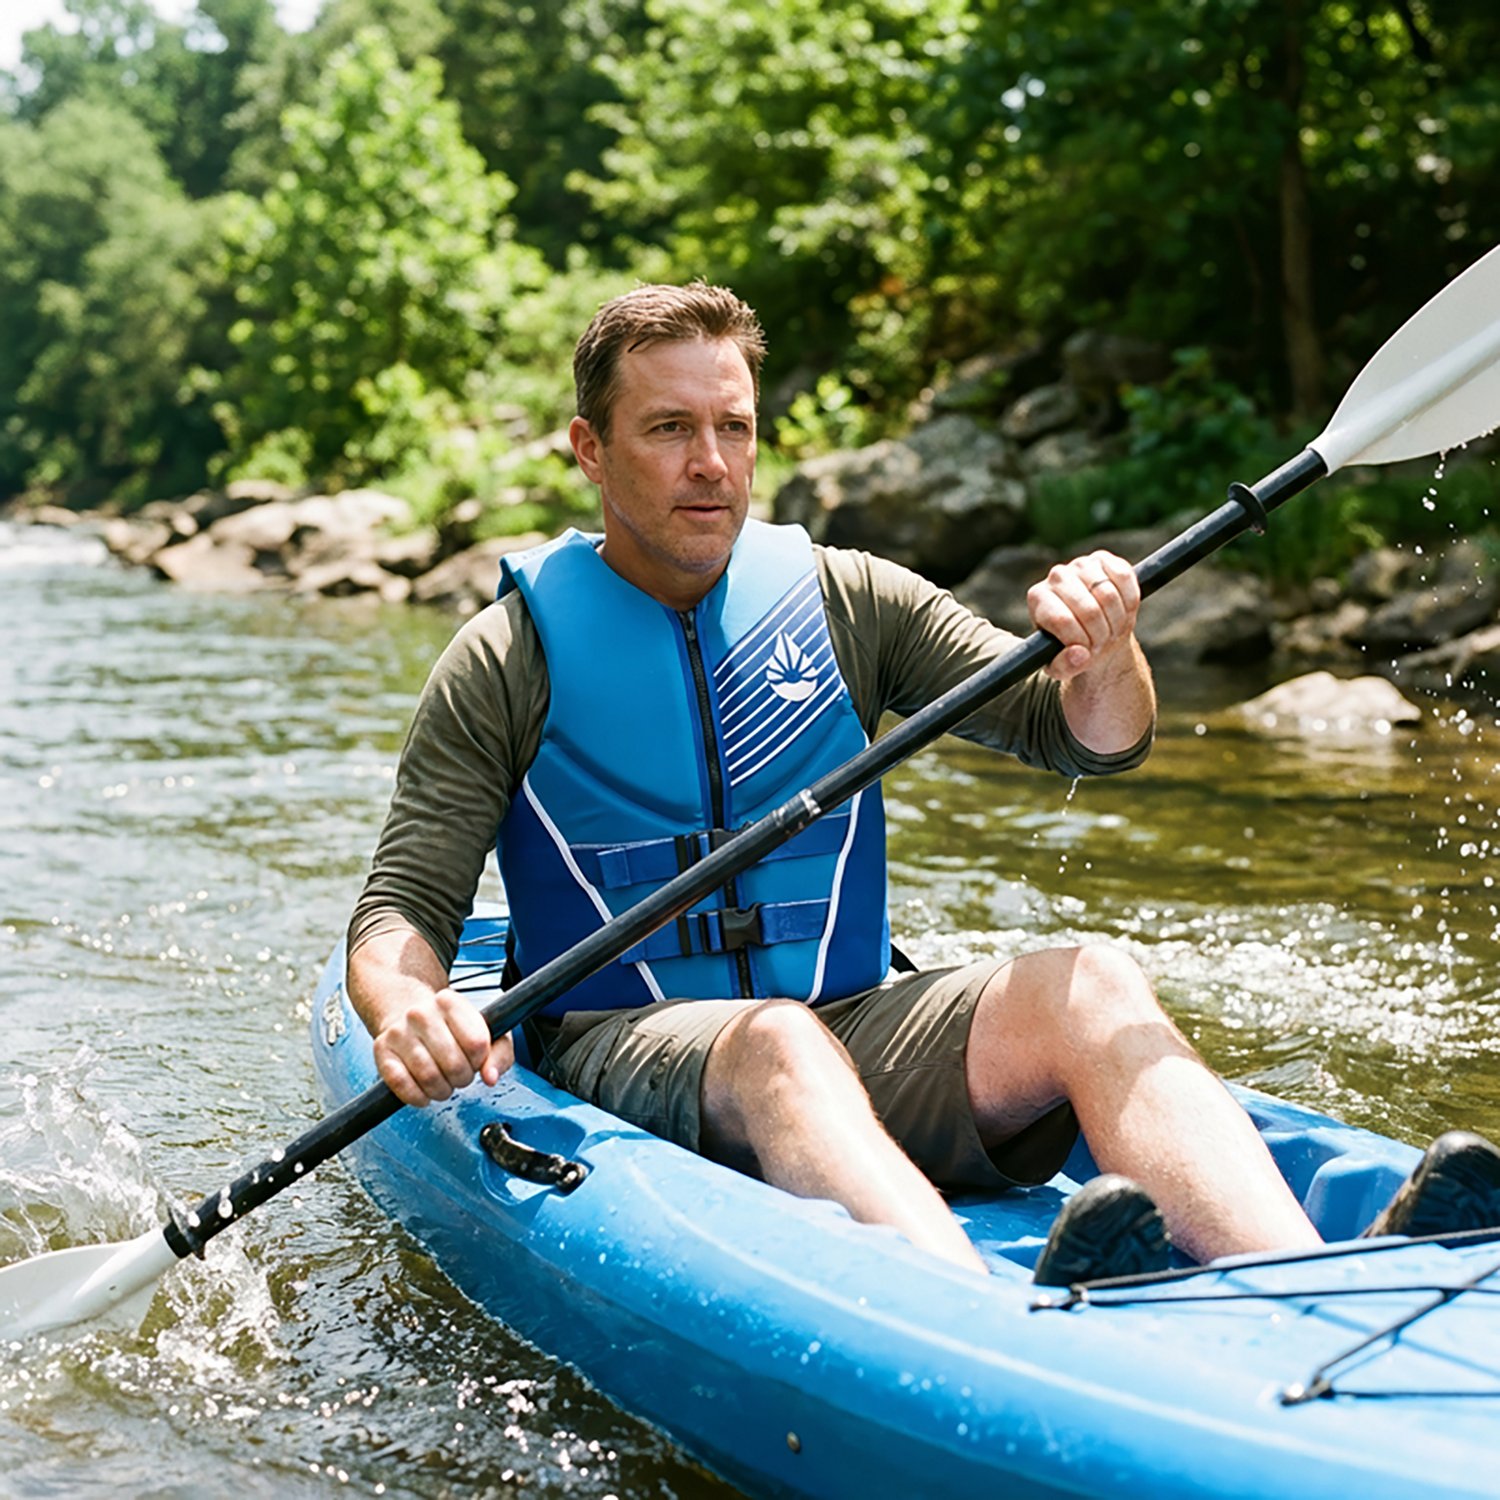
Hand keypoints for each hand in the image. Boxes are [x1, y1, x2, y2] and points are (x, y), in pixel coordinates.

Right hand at [370, 985, 514, 1106]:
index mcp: (450, 1002)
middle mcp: (421, 1013)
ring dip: (442, 1090)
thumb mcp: (484, 1030)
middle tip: (460, 1075)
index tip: (475, 1059)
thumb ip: (499, 1053)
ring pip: (429, 1077)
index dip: (480, 1061)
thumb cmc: (451, 1028)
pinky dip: (417, 1097)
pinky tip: (424, 1093)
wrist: (406, 1015)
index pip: (476, 1043)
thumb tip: (491, 1077)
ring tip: (444, 1083)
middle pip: (454, 1064)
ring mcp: (398, 1032)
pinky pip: (401, 1084)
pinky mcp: (381, 1051)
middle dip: (462, 1078)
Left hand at [1026, 550, 1140, 682]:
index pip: (1062, 619)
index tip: (1085, 652)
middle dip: (1100, 635)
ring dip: (1117, 621)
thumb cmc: (1072, 650)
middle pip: (1089, 610)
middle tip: (1101, 645)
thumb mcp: (1063, 667)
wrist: (1094, 633)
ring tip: (1111, 632)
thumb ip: (1066, 666)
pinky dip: (1130, 601)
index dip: (1080, 641)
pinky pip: (1125, 578)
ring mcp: (1081, 564)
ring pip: (1108, 595)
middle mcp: (1057, 576)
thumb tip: (1080, 655)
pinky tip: (1124, 612)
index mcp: (1038, 598)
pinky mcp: (1105, 559)